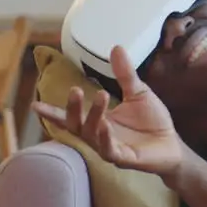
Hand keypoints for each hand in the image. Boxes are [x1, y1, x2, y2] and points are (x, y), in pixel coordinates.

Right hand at [33, 45, 185, 177]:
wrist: (172, 143)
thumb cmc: (152, 121)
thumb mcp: (138, 92)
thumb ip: (125, 74)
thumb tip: (116, 47)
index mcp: (98, 121)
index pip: (70, 118)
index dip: (52, 113)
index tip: (34, 104)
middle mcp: (98, 136)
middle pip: (76, 125)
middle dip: (72, 109)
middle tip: (75, 90)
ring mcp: (110, 149)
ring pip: (91, 135)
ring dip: (93, 116)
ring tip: (101, 96)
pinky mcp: (124, 159)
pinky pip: (109, 151)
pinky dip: (105, 137)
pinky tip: (106, 125)